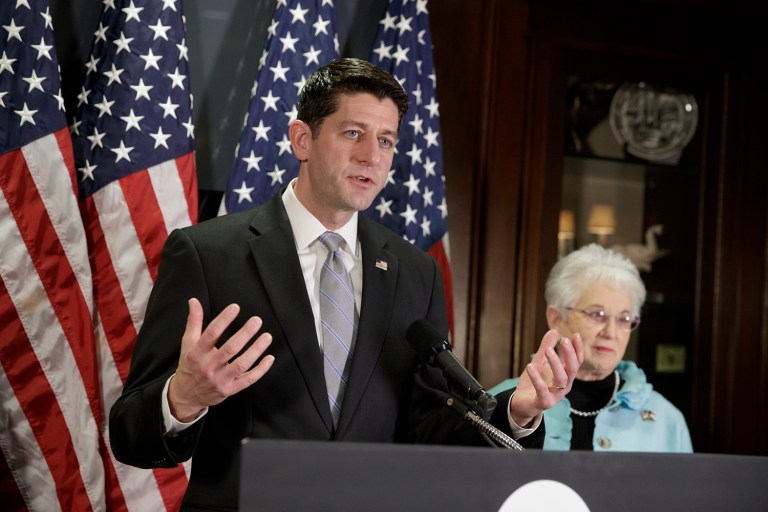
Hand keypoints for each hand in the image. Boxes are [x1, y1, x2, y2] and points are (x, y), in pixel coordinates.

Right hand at [168, 298, 273, 421]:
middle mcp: (208, 366)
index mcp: (197, 353)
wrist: (186, 395)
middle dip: (245, 334)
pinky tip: (269, 358)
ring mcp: (220, 379)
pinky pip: (248, 380)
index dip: (223, 319)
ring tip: (267, 336)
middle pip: (230, 349)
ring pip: (241, 364)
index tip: (235, 307)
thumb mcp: (188, 343)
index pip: (211, 334)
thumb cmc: (190, 364)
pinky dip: (261, 370)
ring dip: (256, 350)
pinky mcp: (229, 390)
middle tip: (257, 320)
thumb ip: (194, 322)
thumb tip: (194, 301)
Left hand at [509, 329, 582, 426]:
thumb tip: (555, 330)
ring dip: (556, 364)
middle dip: (570, 355)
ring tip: (548, 350)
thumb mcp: (539, 362)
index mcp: (565, 376)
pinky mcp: (544, 403)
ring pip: (561, 379)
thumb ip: (546, 348)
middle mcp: (564, 386)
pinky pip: (542, 390)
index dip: (577, 349)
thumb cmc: (533, 383)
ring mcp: (555, 396)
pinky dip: (537, 378)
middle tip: (564, 340)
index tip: (576, 335)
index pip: (576, 362)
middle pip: (572, 370)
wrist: (521, 403)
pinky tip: (530, 366)